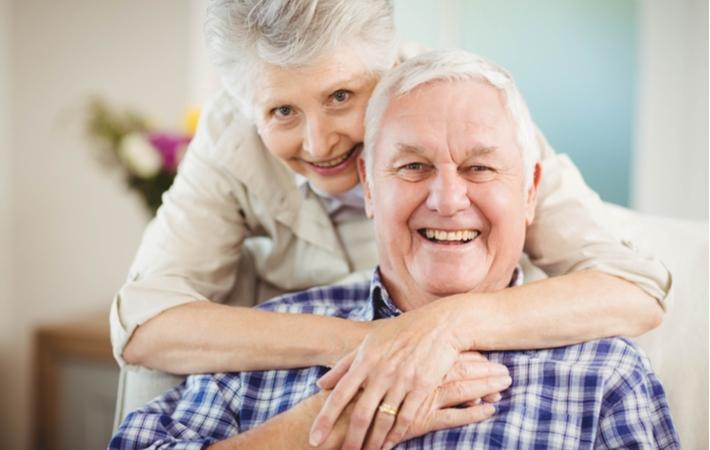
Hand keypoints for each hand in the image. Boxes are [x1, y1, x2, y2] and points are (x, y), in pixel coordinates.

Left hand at [308, 303, 499, 449]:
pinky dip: (396, 435)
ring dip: (373, 442)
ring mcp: (402, 380)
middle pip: (361, 413)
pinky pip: (406, 418)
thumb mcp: (369, 342)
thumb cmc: (401, 332)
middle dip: (350, 439)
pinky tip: (388, 445)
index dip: (325, 419)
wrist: (440, 325)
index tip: (314, 438)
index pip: (339, 394)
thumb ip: (343, 365)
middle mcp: (381, 371)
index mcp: (365, 359)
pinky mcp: (422, 387)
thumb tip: (320, 384)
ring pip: (384, 420)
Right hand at [365, 354, 510, 449]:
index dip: (469, 356)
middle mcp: (417, 375)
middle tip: (507, 370)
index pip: (447, 354)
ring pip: (460, 389)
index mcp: (410, 360)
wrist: (342, 417)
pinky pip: (452, 416)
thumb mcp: (370, 364)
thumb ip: (386, 357)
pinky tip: (490, 410)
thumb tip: (404, 350)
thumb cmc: (355, 392)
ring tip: (506, 384)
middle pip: (459, 368)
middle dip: (484, 369)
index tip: (488, 356)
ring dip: (484, 386)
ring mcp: (420, 397)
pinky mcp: (420, 419)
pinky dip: (472, 413)